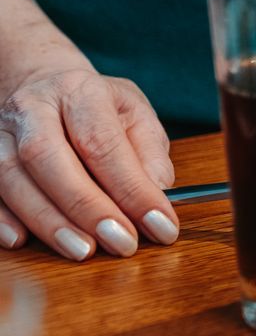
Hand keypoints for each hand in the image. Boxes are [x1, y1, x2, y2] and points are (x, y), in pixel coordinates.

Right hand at [0, 11, 177, 259]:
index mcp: (80, 91)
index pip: (103, 143)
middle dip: (86, 207)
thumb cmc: (97, 107)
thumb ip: (150, 155)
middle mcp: (32, 108)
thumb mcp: (136, 116)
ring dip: (47, 221)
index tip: (160, 225)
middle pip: (48, 157)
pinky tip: (22, 241)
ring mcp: (0, 131)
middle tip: (121, 242)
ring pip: (11, 177)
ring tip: (83, 251)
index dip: (132, 189)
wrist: (42, 85)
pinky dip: (1, 218)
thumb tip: (157, 195)